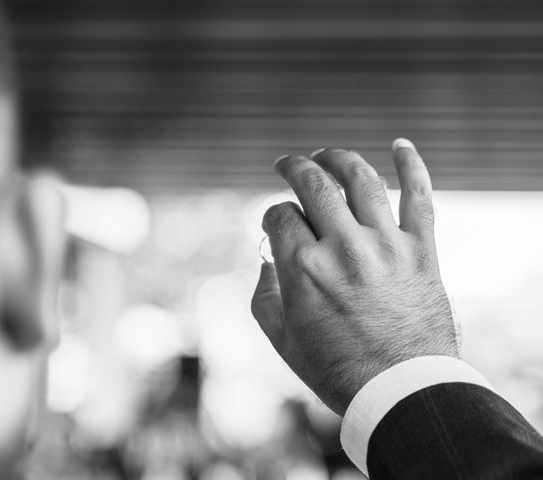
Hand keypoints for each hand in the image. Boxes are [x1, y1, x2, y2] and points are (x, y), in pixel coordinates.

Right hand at [251, 139, 458, 415]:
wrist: (399, 391)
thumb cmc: (335, 369)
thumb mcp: (281, 338)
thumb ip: (262, 294)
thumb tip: (267, 259)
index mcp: (303, 269)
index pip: (280, 215)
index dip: (272, 214)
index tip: (275, 222)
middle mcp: (342, 248)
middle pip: (313, 183)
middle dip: (294, 167)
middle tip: (287, 163)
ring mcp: (385, 245)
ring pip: (360, 179)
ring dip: (338, 158)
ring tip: (326, 154)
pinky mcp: (421, 250)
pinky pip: (419, 196)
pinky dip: (412, 165)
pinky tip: (401, 144)